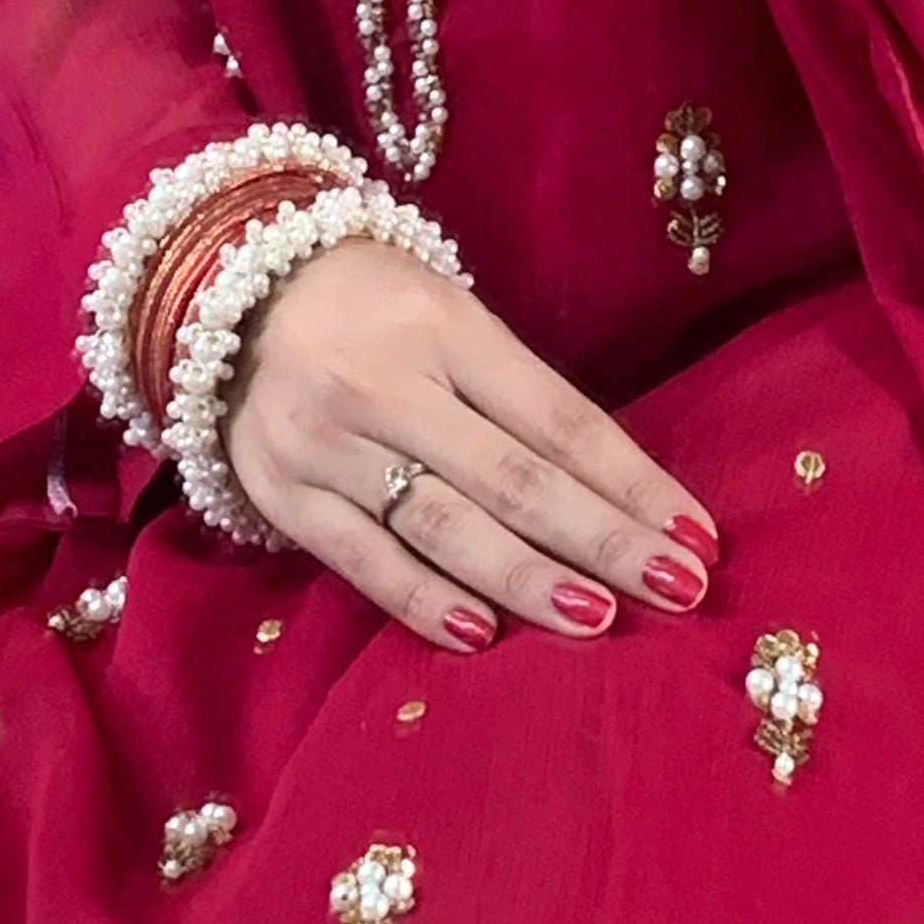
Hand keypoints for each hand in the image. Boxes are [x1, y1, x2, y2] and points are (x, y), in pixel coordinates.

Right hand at [226, 241, 718, 651]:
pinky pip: (364, 558)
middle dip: (603, 540)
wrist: (226, 289)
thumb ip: (516, 396)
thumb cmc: (371, 307)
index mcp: (445, 326)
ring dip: (529, 580)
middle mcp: (386, 384)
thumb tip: (617, 493)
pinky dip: (424, 600)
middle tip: (679, 589)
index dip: (633, 480)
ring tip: (601, 620)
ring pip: (444, 525)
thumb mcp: (449, 318)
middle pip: (514, 478)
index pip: (559, 418)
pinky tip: (483, 635)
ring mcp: (328, 443)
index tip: (698, 534)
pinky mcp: (284, 494)